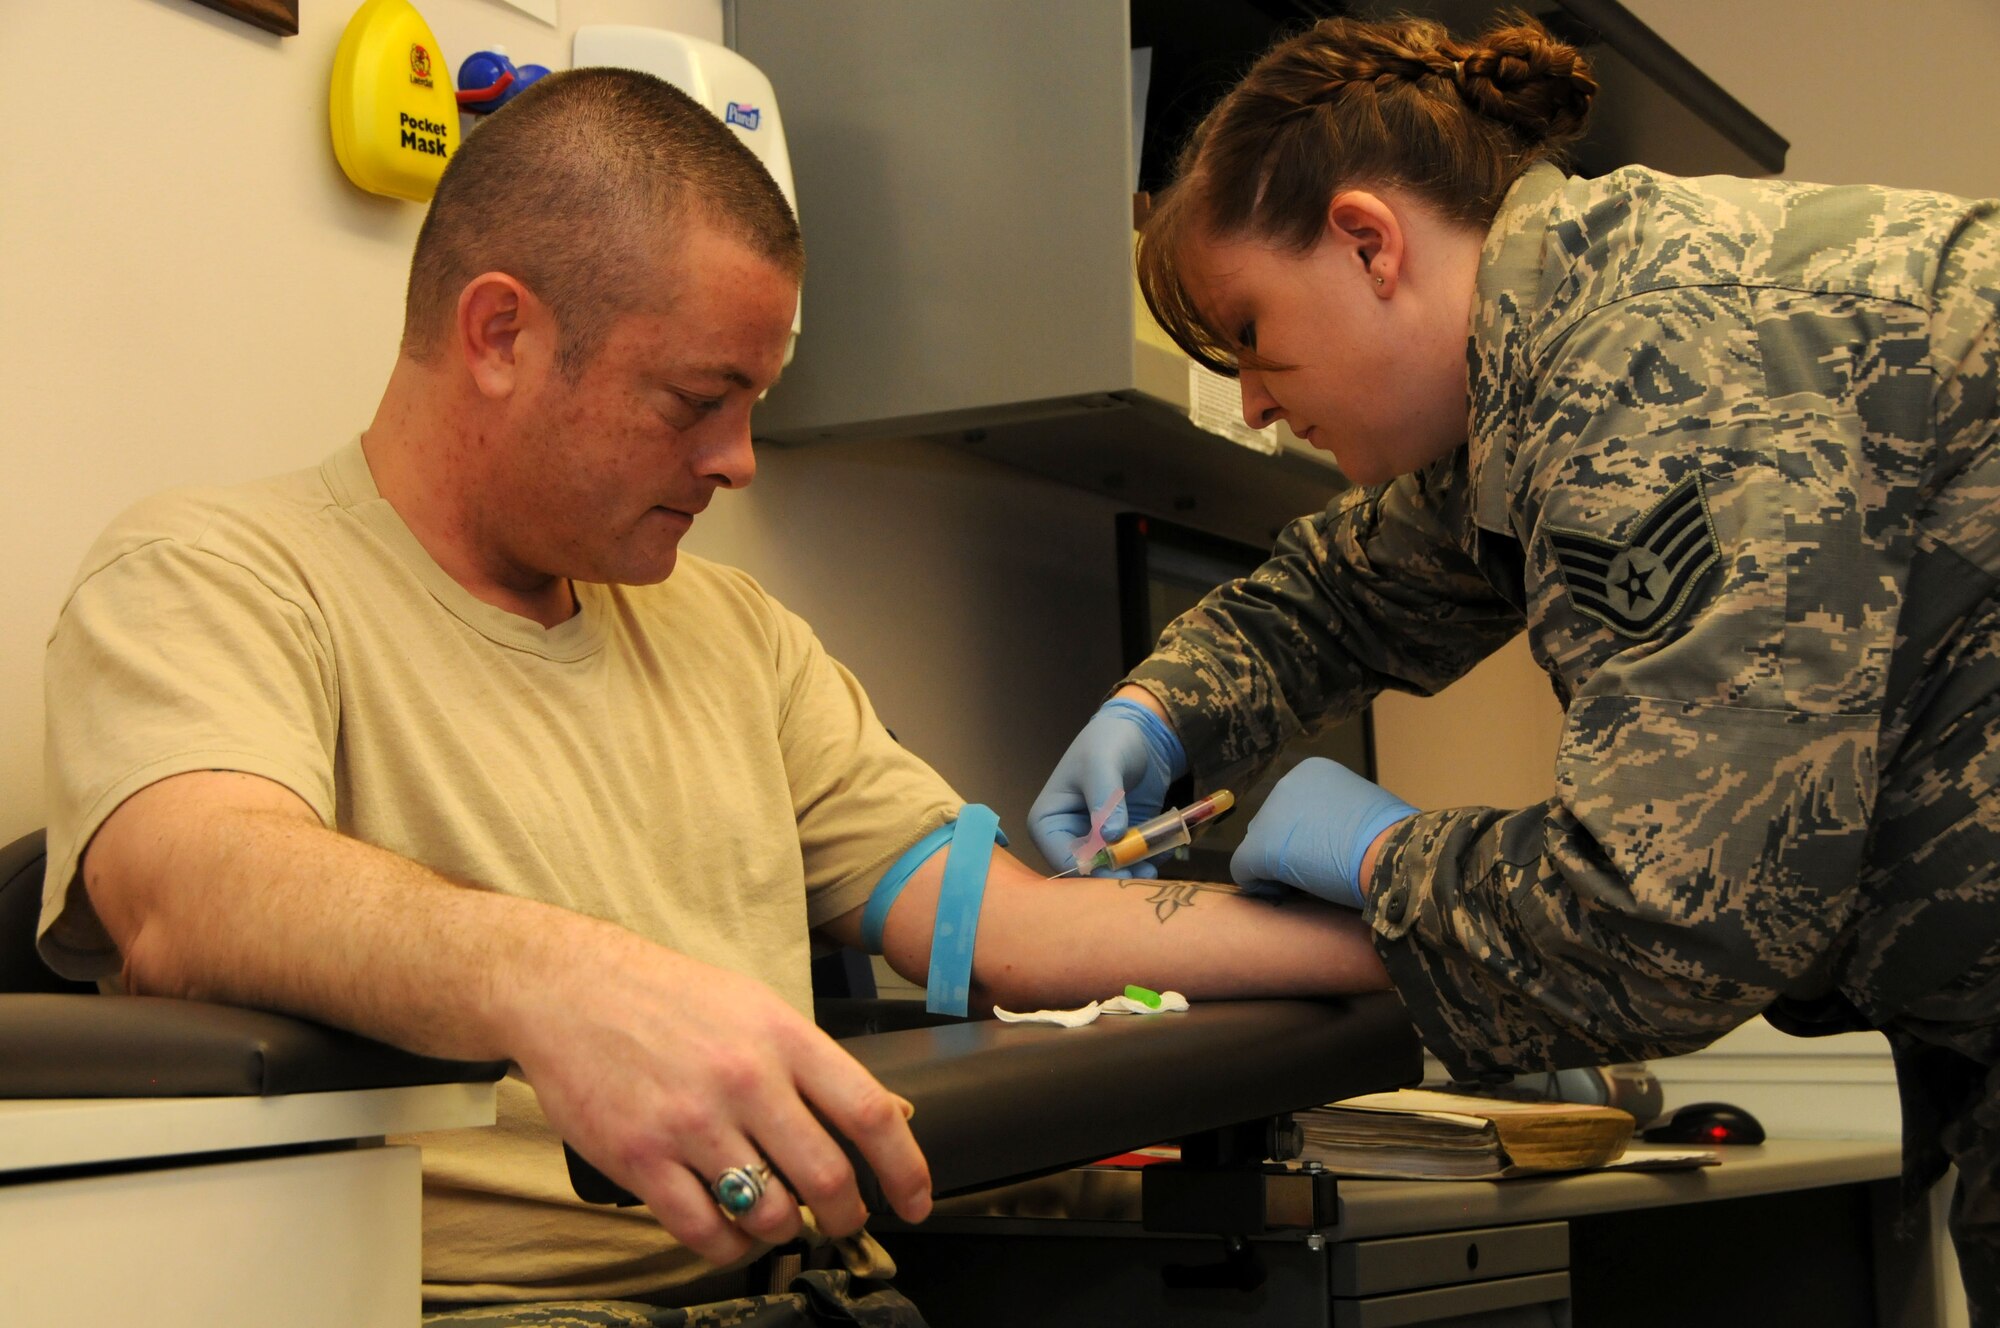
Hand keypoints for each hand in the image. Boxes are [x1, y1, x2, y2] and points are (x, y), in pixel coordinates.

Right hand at [506, 926, 929, 1267]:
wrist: (569, 988)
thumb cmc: (667, 997)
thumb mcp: (755, 1007)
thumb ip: (811, 1061)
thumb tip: (880, 1113)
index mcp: (782, 1037)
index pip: (869, 1112)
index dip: (906, 1168)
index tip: (916, 1200)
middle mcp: (744, 1080)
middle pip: (826, 1177)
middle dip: (846, 1216)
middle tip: (844, 1223)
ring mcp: (690, 1123)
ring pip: (767, 1213)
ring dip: (783, 1231)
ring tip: (777, 1219)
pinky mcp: (639, 1158)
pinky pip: (702, 1231)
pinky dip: (727, 1247)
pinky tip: (729, 1232)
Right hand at [1028, 693, 1186, 876]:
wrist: (1140, 734)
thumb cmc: (1108, 742)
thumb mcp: (1102, 764)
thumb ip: (1105, 800)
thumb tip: (1111, 838)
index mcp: (1047, 821)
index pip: (1062, 858)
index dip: (1090, 869)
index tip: (1119, 870)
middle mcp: (1067, 837)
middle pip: (1086, 871)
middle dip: (1113, 875)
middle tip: (1142, 875)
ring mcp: (1096, 842)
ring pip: (1110, 870)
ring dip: (1132, 872)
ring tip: (1153, 867)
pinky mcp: (1121, 842)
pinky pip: (1131, 861)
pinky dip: (1145, 861)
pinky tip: (1160, 854)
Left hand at [1228, 758, 1416, 908]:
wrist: (1389, 851)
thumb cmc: (1389, 835)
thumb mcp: (1362, 810)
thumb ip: (1337, 815)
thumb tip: (1332, 836)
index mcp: (1312, 772)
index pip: (1293, 808)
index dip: (1304, 835)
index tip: (1324, 852)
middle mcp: (1286, 785)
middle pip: (1274, 824)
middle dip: (1288, 849)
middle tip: (1314, 871)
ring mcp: (1270, 814)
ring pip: (1259, 846)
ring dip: (1276, 866)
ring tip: (1304, 884)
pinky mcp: (1259, 848)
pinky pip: (1244, 869)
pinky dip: (1258, 884)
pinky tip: (1279, 892)